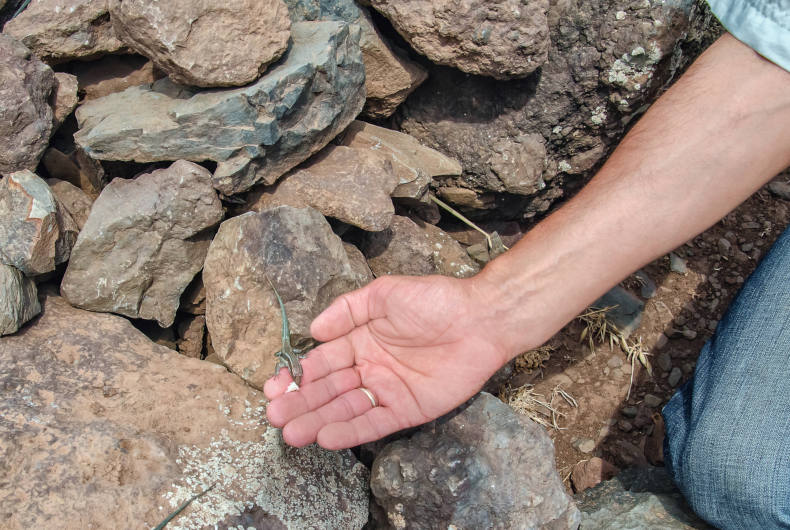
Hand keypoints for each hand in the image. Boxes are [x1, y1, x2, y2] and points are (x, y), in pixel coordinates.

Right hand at [264, 274, 513, 448]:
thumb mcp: (385, 294)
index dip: (298, 375)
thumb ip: (348, 310)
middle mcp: (371, 367)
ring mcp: (389, 390)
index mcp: (362, 340)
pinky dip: (350, 432)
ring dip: (317, 421)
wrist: (480, 319)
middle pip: (329, 390)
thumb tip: (314, 330)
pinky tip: (325, 437)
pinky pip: (375, 423)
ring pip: (346, 410)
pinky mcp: (409, 409)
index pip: (323, 362)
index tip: (274, 387)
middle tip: (274, 417)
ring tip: (290, 433)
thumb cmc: (434, 300)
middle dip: (301, 403)